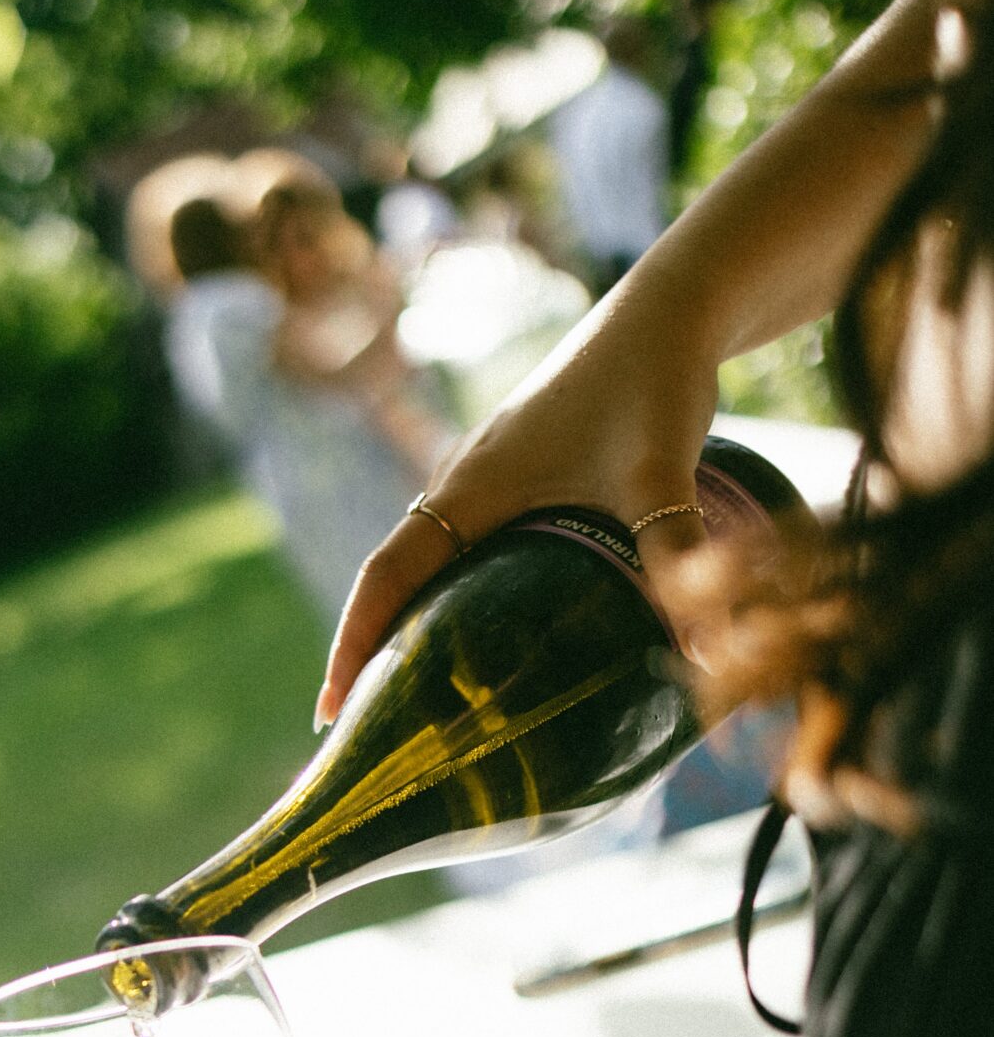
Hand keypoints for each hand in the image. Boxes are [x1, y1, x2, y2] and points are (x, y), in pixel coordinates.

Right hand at [314, 273, 721, 727]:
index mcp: (470, 487)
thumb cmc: (654, 382)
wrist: (673, 307)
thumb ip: (675, 557)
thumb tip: (709, 658)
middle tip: (358, 729)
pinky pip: (461, 544)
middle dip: (369, 652)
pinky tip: (476, 628)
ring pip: (426, 560)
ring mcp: (489, 476)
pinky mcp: (520, 472)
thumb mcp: (660, 475)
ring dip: (406, 622)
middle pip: (393, 578)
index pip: (386, 577)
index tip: (328, 715)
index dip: (352, 648)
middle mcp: (464, 482)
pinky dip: (449, 592)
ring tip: (404, 693)